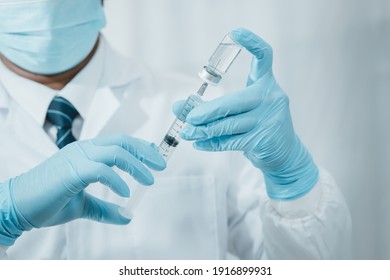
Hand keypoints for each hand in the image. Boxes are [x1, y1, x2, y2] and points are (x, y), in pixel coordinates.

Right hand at [0, 134, 165, 245]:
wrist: (18, 206)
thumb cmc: (49, 202)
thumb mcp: (84, 206)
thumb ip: (105, 208)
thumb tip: (127, 216)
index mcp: (86, 153)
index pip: (119, 143)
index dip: (139, 148)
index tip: (155, 156)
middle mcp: (83, 150)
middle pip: (121, 142)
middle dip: (144, 152)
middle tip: (161, 164)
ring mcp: (77, 158)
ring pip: (115, 152)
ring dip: (136, 165)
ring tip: (149, 179)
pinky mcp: (71, 171)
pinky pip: (100, 170)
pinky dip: (117, 179)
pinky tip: (125, 192)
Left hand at [175, 28, 317, 200]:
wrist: (285, 152)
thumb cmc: (258, 125)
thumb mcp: (241, 109)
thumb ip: (211, 107)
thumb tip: (178, 107)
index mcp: (266, 84)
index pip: (264, 57)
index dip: (252, 43)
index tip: (235, 33)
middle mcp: (271, 98)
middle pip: (234, 101)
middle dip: (207, 111)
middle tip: (188, 117)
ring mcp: (270, 119)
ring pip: (229, 124)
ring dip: (204, 130)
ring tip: (187, 133)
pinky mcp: (264, 139)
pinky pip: (231, 141)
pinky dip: (213, 143)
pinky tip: (199, 143)